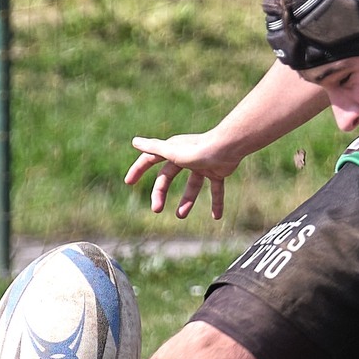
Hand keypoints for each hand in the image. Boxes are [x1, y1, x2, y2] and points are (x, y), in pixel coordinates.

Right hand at [123, 131, 241, 219]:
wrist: (229, 148)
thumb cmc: (199, 150)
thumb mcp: (172, 152)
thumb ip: (153, 148)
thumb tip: (135, 141)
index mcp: (172, 150)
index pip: (150, 160)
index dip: (138, 169)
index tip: (129, 182)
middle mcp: (186, 156)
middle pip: (167, 177)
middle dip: (160, 193)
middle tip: (156, 209)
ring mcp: (202, 165)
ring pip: (192, 186)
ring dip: (187, 201)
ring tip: (181, 216)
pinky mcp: (217, 172)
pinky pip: (215, 190)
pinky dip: (216, 202)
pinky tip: (216, 217)